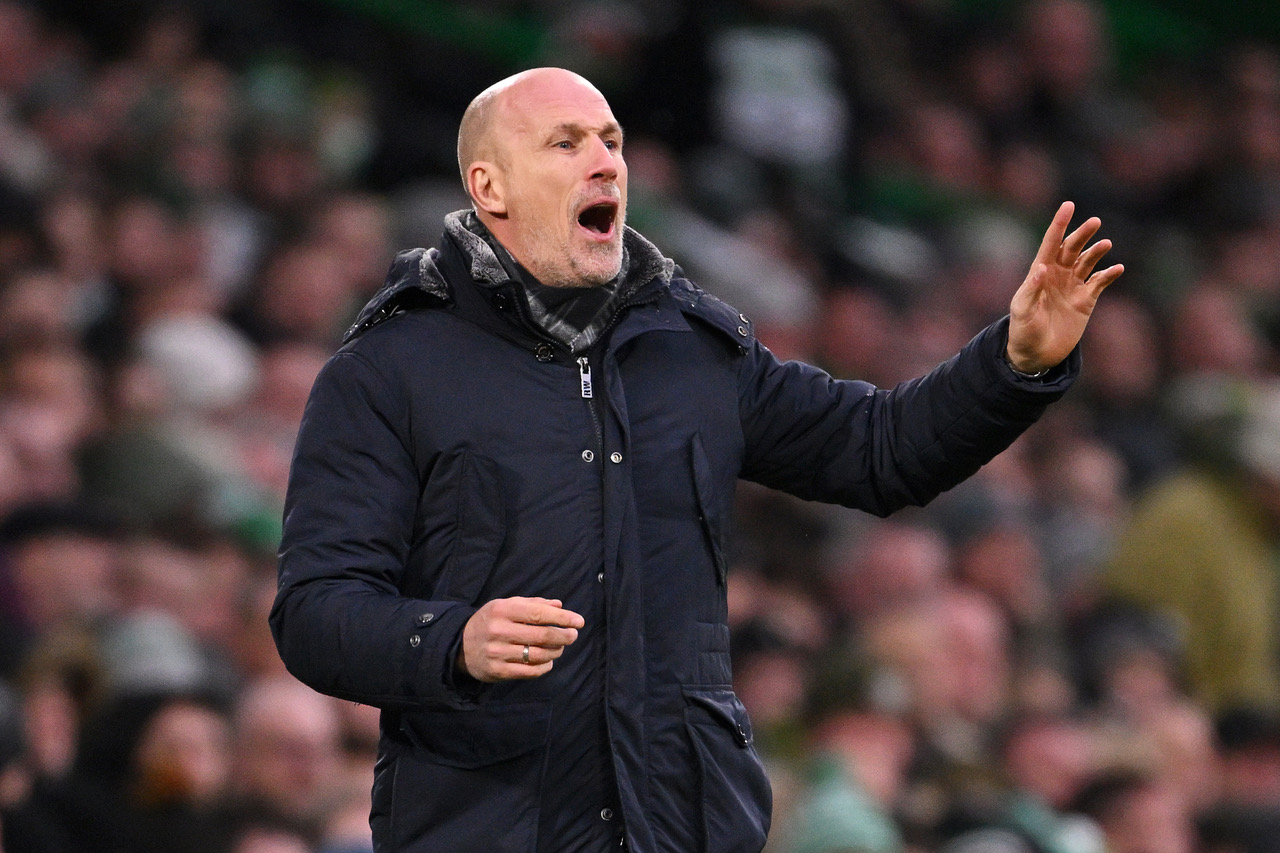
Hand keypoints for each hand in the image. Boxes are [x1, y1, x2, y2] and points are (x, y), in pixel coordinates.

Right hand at [457, 597, 583, 681]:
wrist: (460, 646)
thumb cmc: (491, 621)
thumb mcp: (506, 605)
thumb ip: (533, 604)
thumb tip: (560, 605)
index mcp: (502, 610)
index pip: (539, 614)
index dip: (563, 618)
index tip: (579, 621)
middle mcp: (499, 631)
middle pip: (542, 635)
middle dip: (564, 636)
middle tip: (573, 635)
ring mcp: (498, 653)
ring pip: (538, 655)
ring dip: (555, 651)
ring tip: (560, 647)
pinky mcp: (498, 671)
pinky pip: (530, 671)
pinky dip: (544, 666)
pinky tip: (548, 661)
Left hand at [1006, 201, 1123, 373]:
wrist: (1036, 354)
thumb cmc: (1022, 331)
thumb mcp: (1022, 311)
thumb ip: (1031, 290)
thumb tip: (1041, 268)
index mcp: (1039, 272)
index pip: (1050, 243)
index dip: (1059, 224)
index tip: (1068, 205)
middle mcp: (1057, 275)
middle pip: (1072, 248)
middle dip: (1082, 234)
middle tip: (1094, 222)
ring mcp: (1072, 287)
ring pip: (1087, 262)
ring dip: (1096, 252)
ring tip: (1106, 244)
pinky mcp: (1085, 301)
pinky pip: (1099, 283)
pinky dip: (1109, 275)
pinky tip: (1117, 269)